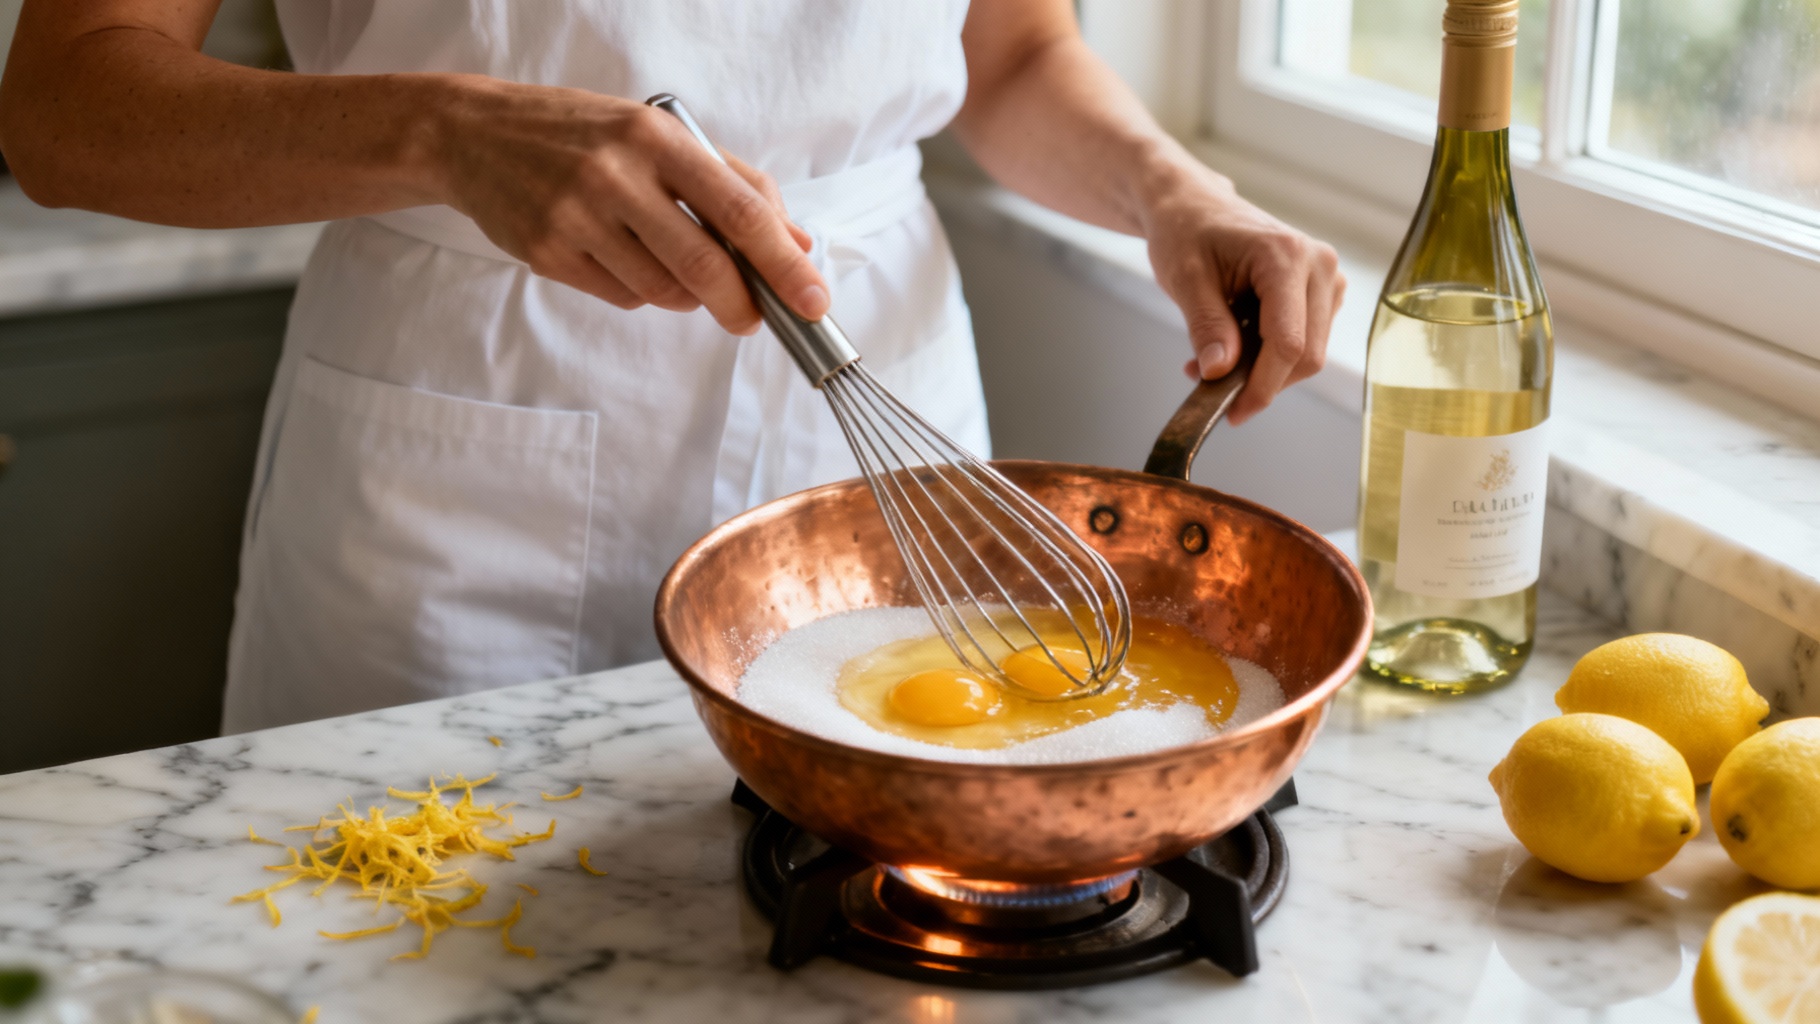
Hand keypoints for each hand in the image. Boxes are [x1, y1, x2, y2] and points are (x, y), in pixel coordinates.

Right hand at [427, 77, 827, 334]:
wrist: (475, 134)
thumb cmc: (584, 134)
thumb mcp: (660, 136)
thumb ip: (733, 184)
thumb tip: (796, 241)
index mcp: (657, 137)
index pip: (739, 209)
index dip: (782, 262)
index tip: (813, 298)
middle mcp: (617, 175)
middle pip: (704, 265)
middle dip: (742, 304)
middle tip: (755, 319)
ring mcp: (577, 217)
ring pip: (663, 290)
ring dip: (685, 294)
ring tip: (664, 259)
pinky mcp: (549, 253)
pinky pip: (622, 297)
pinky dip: (641, 291)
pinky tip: (621, 256)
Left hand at [1141, 169, 1345, 424]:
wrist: (1195, 206)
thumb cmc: (1186, 232)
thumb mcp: (1185, 280)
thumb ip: (1206, 327)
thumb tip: (1219, 373)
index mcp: (1286, 256)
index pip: (1288, 342)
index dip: (1262, 386)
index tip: (1233, 413)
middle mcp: (1319, 265)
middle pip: (1306, 355)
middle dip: (1261, 382)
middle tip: (1213, 390)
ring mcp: (1327, 278)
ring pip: (1308, 353)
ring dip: (1263, 371)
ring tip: (1215, 358)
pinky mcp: (1323, 291)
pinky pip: (1305, 340)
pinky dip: (1270, 355)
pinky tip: (1236, 345)